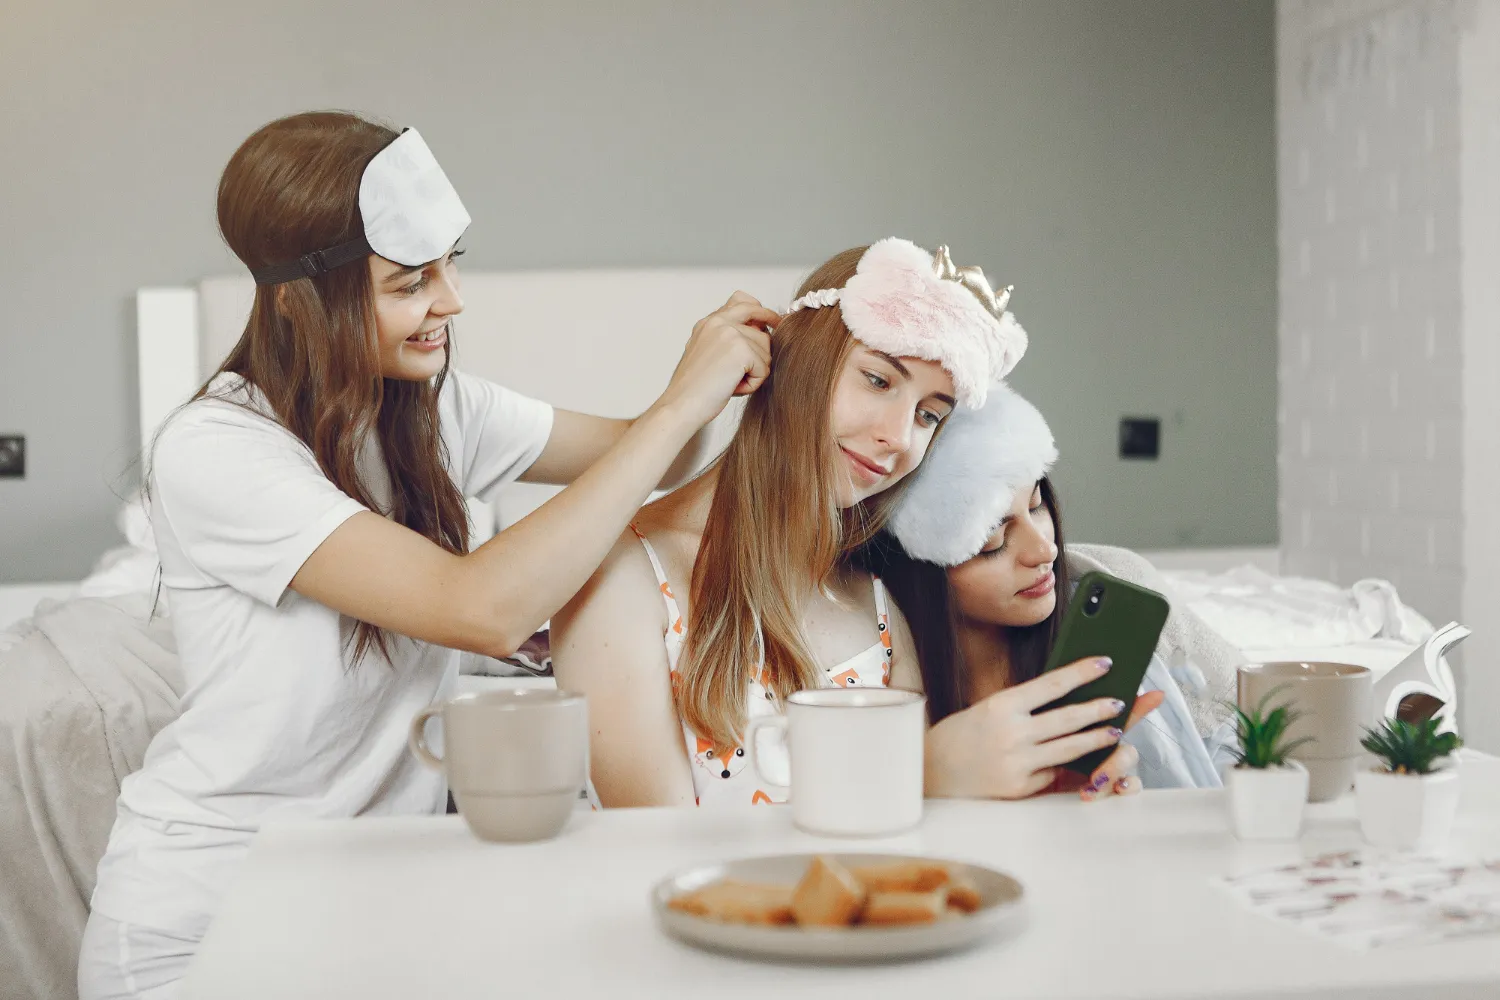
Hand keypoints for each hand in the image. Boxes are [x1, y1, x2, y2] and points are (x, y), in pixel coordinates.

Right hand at [652, 291, 777, 429]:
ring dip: (756, 370)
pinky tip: (734, 389)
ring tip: (733, 382)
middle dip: (771, 322)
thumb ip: (725, 338)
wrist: (682, 405)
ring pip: (766, 348)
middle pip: (758, 314)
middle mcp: (718, 322)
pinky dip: (753, 384)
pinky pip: (764, 368)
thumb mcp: (705, 353)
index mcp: (708, 322)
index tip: (770, 318)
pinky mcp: (741, 350)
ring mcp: (730, 333)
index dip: (758, 309)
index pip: (740, 300)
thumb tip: (758, 332)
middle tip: (780, 327)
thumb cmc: (693, 389)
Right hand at [924, 657, 1161, 799]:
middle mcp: (1011, 733)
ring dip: (1097, 738)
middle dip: (1100, 708)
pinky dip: (1068, 765)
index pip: (1052, 684)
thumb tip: (1065, 699)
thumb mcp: (987, 711)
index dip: (1082, 672)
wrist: (929, 773)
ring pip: (1070, 748)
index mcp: (1001, 706)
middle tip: (1121, 701)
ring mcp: (1017, 762)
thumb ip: (1022, 708)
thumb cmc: (960, 737)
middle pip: (1068, 717)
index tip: (1105, 663)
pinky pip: (1053, 773)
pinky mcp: (1020, 788)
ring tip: (1115, 731)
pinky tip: (1084, 760)